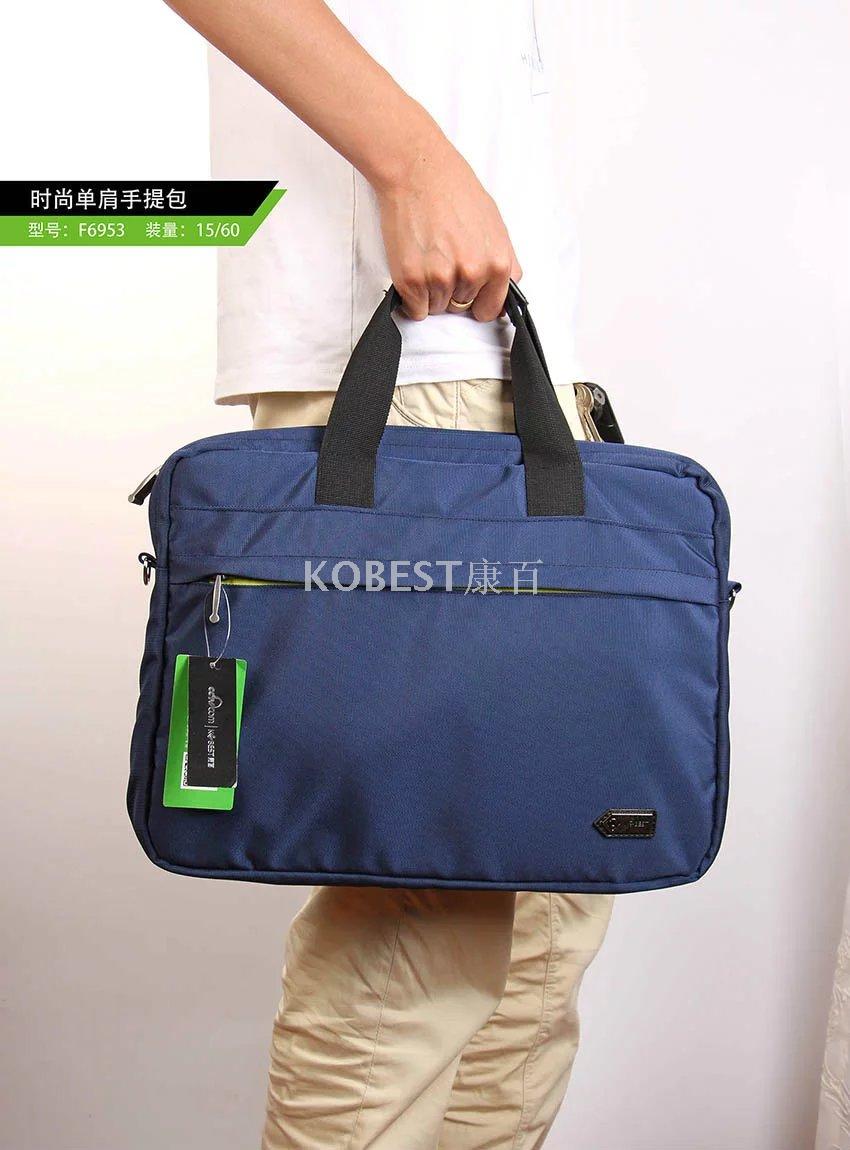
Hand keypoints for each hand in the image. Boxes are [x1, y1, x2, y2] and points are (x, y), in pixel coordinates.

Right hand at [374, 129, 521, 321]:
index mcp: (497, 264)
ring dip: (430, 291)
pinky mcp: (411, 280)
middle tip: (443, 257)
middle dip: (452, 290)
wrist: (418, 171)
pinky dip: (412, 296)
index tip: (469, 292)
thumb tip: (505, 297)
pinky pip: (414, 309)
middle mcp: (471, 274)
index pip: (491, 310)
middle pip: (461, 307)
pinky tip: (415, 266)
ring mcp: (440, 279)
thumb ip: (504, 265)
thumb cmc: (455, 192)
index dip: (478, 301)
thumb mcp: (495, 227)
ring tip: (428, 255)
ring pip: (436, 308)